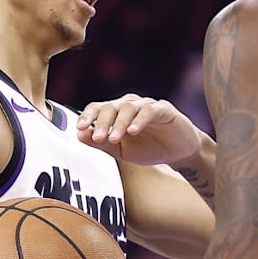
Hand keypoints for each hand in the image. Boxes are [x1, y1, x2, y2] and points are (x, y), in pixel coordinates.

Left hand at [77, 94, 205, 165]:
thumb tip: (80, 135)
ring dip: (119, 123)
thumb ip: (102, 143)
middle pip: (111, 106)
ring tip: (114, 138)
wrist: (178, 153)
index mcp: (116, 113)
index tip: (80, 128)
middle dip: (102, 122)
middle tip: (98, 138)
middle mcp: (129, 105)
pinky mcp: (163, 109)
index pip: (98, 108)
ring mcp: (146, 105)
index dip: (87, 116)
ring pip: (128, 107)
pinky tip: (133, 131)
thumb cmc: (149, 149)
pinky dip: (139, 120)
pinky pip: (149, 110)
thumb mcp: (121, 151)